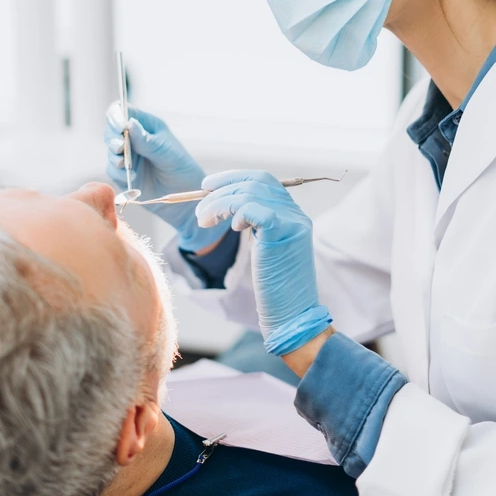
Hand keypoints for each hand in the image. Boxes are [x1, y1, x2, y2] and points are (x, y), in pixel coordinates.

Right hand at [105, 102, 229, 252]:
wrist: (182, 197)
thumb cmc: (180, 168)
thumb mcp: (166, 152)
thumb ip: (147, 140)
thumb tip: (129, 123)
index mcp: (147, 125)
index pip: (124, 111)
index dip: (116, 116)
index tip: (119, 127)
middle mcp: (134, 138)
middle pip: (112, 130)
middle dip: (112, 138)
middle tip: (120, 147)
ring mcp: (128, 155)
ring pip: (110, 150)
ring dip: (114, 156)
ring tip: (125, 164)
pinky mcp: (123, 173)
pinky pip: (112, 169)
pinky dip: (118, 173)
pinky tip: (132, 178)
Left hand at [196, 170, 331, 354]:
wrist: (293, 316)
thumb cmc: (275, 290)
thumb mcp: (264, 250)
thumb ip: (253, 225)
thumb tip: (223, 205)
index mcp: (291, 214)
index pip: (262, 180)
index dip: (232, 178)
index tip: (207, 185)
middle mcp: (295, 213)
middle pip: (255, 182)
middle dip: (221, 188)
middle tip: (199, 208)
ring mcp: (292, 221)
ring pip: (250, 193)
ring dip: (219, 203)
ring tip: (204, 221)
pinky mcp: (284, 233)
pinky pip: (255, 208)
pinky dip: (236, 212)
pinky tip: (231, 229)